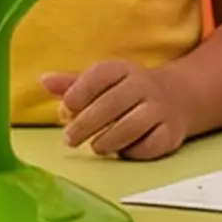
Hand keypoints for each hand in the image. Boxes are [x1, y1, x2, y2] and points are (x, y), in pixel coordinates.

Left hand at [42, 60, 190, 159]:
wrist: (178, 97)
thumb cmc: (127, 91)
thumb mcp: (102, 82)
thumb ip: (72, 84)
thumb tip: (43, 81)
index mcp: (122, 69)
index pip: (100, 75)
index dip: (79, 92)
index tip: (64, 109)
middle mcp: (143, 85)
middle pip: (112, 104)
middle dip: (86, 124)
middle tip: (69, 139)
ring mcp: (160, 109)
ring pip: (131, 126)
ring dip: (107, 140)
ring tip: (94, 148)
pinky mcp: (171, 132)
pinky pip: (150, 145)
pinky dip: (133, 151)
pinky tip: (122, 152)